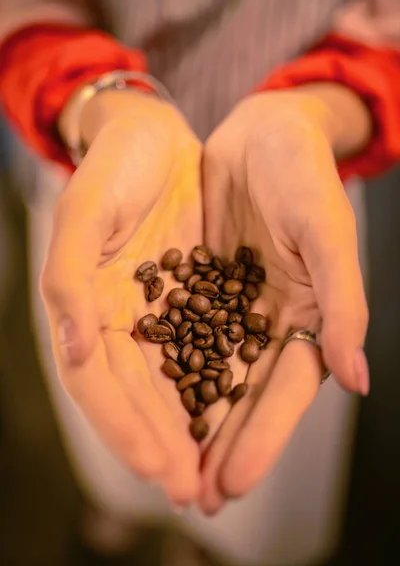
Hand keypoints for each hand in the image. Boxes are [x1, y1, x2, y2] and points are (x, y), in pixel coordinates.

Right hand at [41, 92, 203, 505]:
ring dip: (191, 428)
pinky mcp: (193, 296)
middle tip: (191, 490)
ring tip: (215, 471)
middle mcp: (119, 319)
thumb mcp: (81, 212)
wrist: (152, 137)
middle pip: (138, 394)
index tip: (155, 468)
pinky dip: (217, 382)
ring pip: (173, 381)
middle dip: (161, 444)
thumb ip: (69, 280)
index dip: (122, 428)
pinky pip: (206, 346)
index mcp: (84, 307)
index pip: (97, 382)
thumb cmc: (111, 168)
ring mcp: (157, 311)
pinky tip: (237, 410)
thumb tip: (71, 352)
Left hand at [199, 91, 368, 512]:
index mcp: (307, 317)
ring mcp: (231, 308)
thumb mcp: (327, 230)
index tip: (235, 484)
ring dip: (189, 424)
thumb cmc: (304, 175)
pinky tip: (142, 403)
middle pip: (243, 397)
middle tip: (196, 501)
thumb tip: (358, 379)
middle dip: (221, 448)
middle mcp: (268, 322)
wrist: (262, 135)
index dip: (262, 439)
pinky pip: (178, 336)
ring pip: (207, 376)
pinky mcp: (199, 288)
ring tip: (168, 471)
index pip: (285, 391)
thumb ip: (343, 301)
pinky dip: (163, 371)